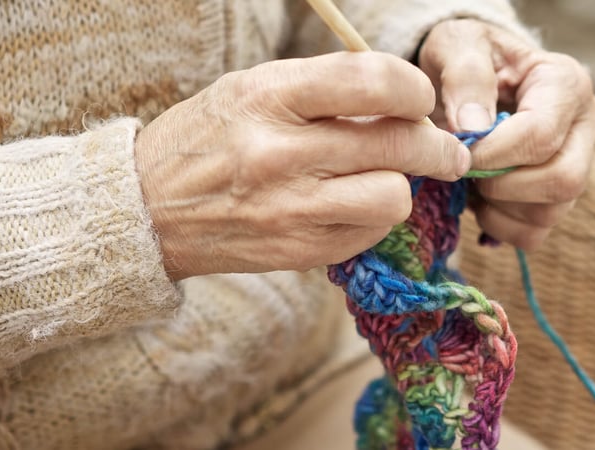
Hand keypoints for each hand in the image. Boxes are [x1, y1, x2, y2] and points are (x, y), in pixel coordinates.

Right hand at [135, 52, 470, 279]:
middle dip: (438, 147)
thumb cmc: (212, 137)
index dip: (415, 90)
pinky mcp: (297, 253)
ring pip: (394, 198)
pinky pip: (369, 234)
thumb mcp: (254, 89)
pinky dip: (373, 219)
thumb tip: (407, 103)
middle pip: (398, 146)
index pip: (373, 82)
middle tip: (448, 151)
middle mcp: (280, 154)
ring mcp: (289, 210)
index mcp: (269, 97)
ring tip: (389, 179)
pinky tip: (353, 206)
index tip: (421, 99)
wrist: (145, 209)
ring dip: (402, 188)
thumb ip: (328, 89)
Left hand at [418, 19, 594, 249]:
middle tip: (466, 170)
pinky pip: (535, 234)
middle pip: (564, 181)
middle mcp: (585, 126)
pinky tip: (479, 199)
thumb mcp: (459, 44)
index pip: (541, 135)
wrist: (473, 74)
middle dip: (503, 186)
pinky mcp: (559, 198)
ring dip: (497, 207)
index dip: (493, 153)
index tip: (457, 150)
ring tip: (469, 178)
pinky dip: (499, 226)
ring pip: (550, 213)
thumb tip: (474, 128)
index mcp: (567, 83)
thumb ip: (466, 77)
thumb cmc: (469, 55)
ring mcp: (578, 165)